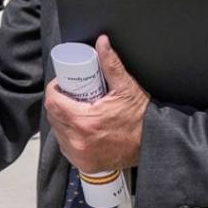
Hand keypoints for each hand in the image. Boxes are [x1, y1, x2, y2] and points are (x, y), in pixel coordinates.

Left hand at [45, 35, 147, 172]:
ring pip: (58, 132)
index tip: (63, 84)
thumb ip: (111, 64)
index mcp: (84, 122)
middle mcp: (78, 141)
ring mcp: (80, 155)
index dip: (55, 90)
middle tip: (71, 95)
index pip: (52, 102)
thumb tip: (101, 42)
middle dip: (58, 103)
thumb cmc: (141, 117)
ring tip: (74, 109)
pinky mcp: (84, 164)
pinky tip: (78, 127)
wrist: (154, 145)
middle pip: (53, 116)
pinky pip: (66, 146)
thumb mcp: (126, 88)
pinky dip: (68, 135)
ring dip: (61, 119)